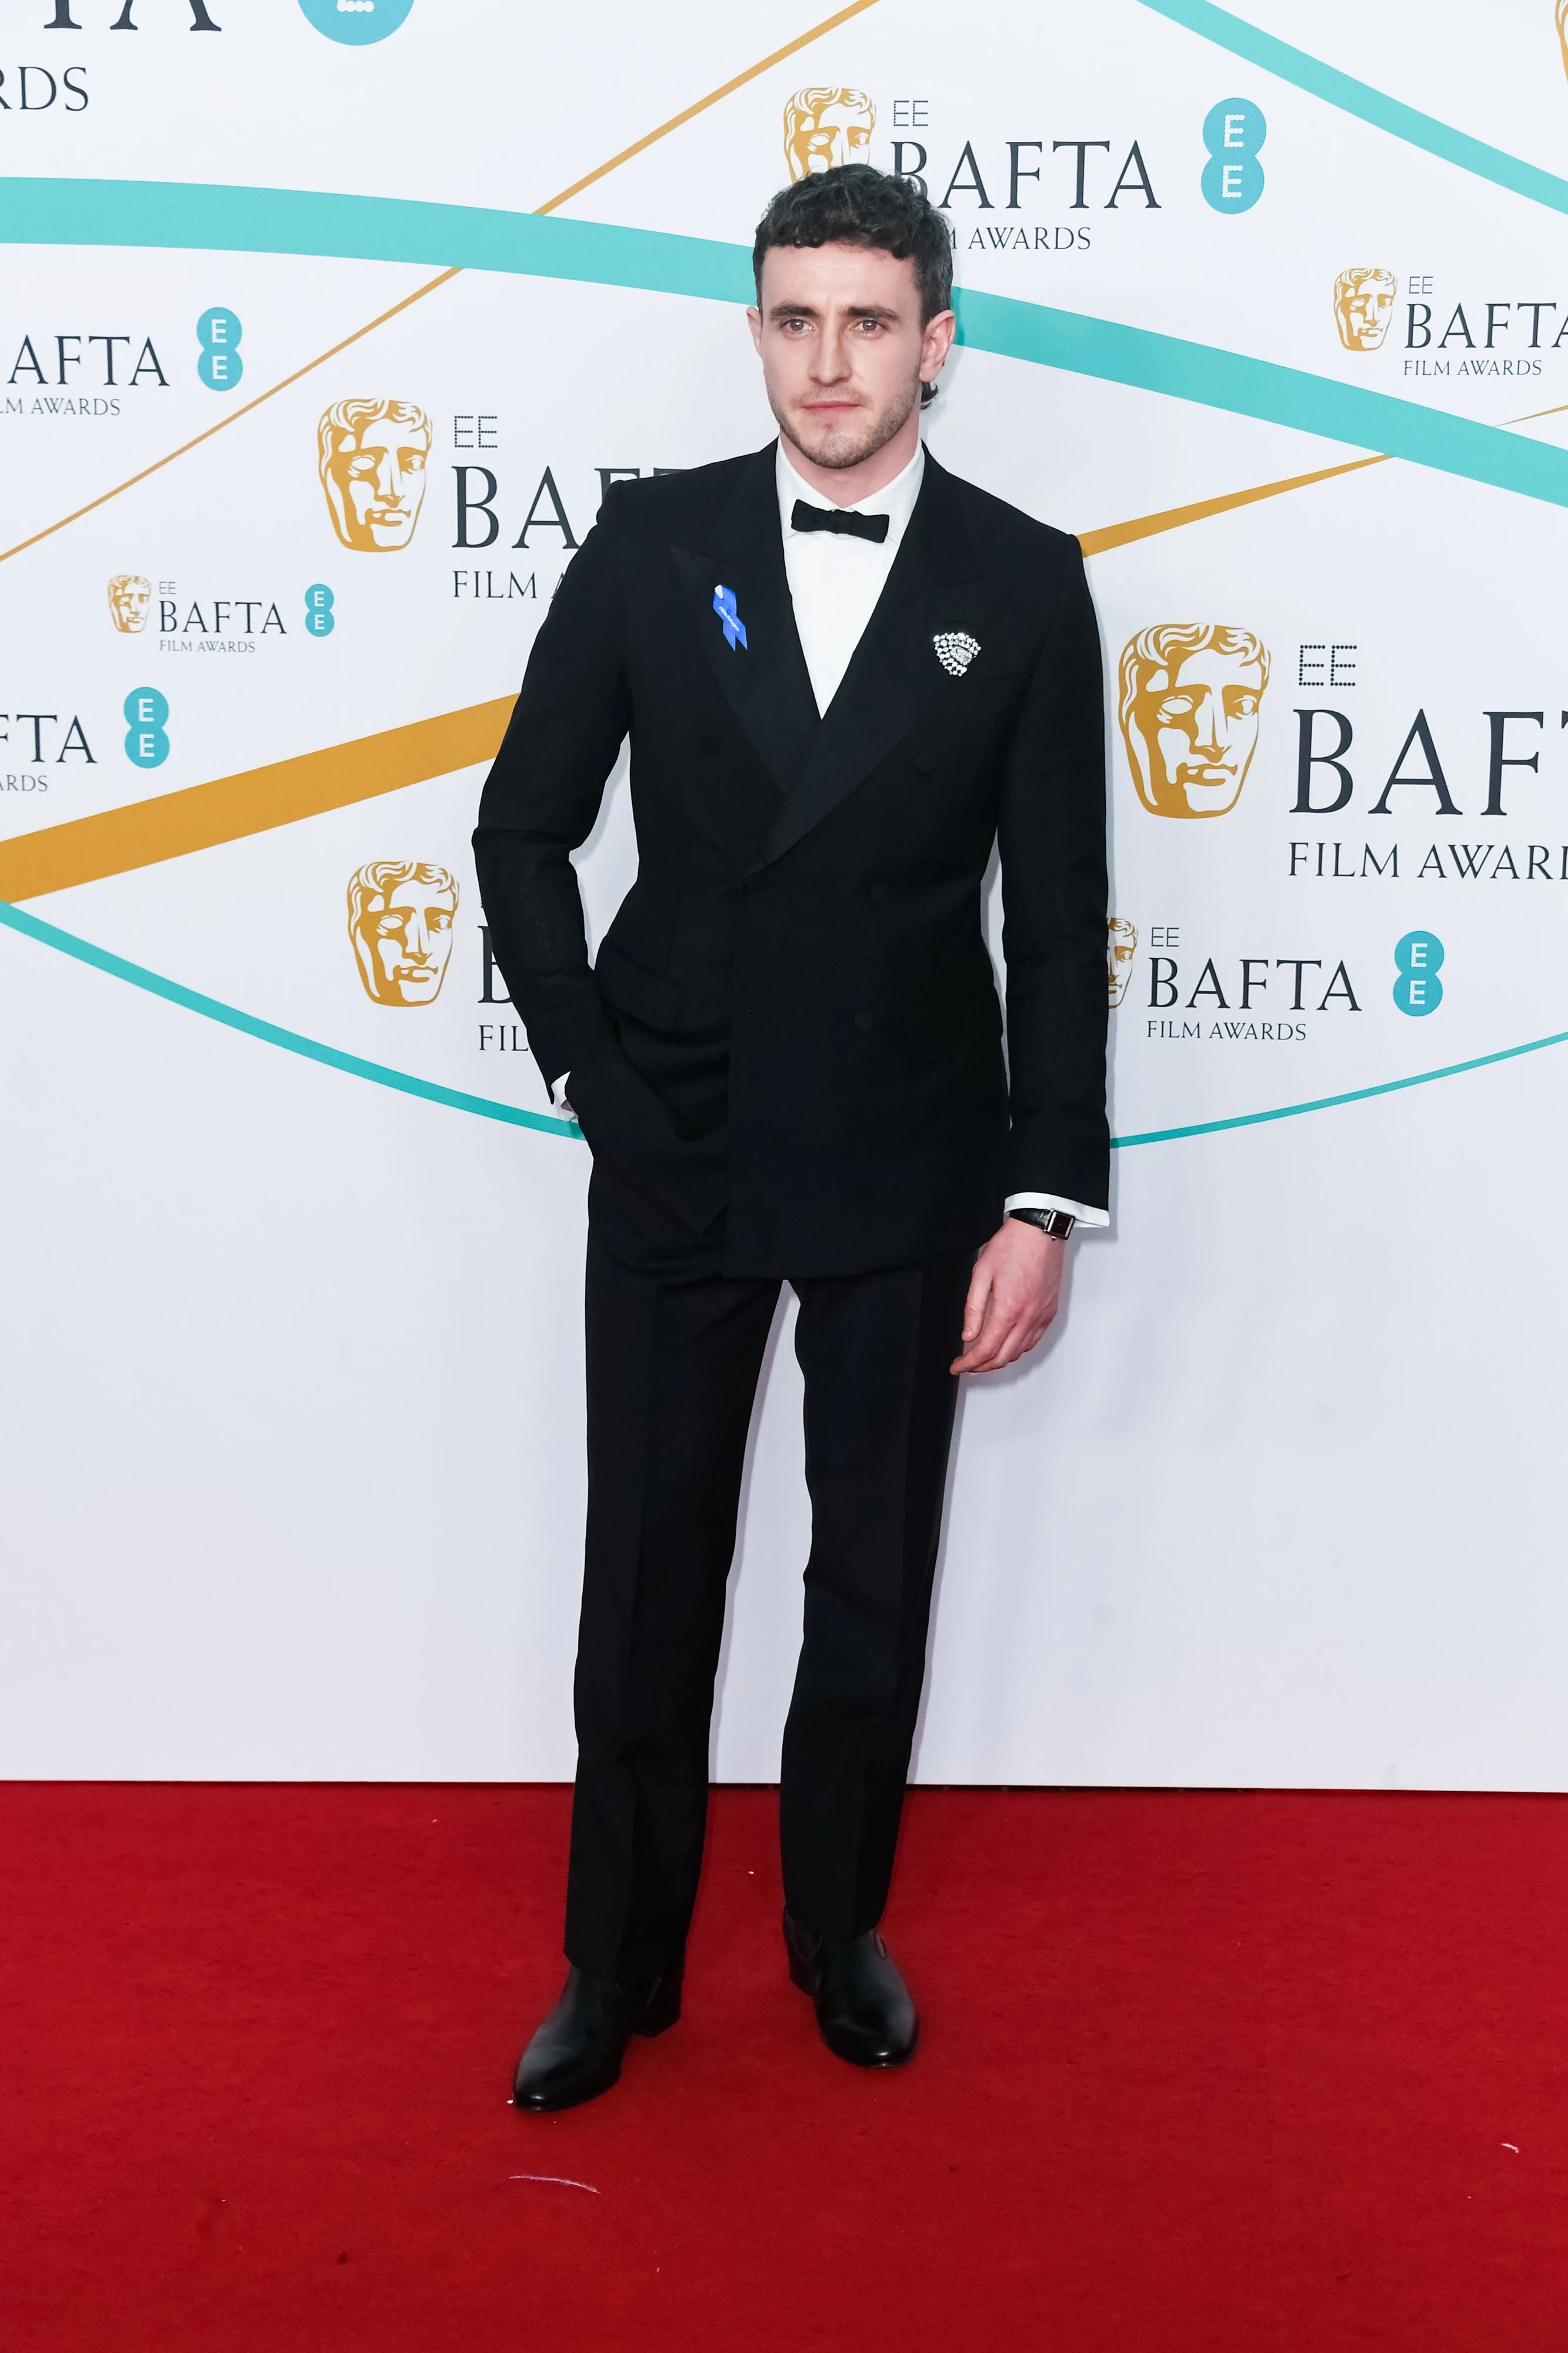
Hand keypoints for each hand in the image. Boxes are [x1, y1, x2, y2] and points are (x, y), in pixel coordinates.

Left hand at [950, 1218, 1064, 1374]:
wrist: (1040, 1231)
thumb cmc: (1012, 1246)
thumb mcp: (981, 1273)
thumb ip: (973, 1308)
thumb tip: (968, 1335)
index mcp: (1008, 1309)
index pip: (986, 1349)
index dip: (968, 1363)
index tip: (957, 1366)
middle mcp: (1028, 1317)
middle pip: (1003, 1358)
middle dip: (981, 1367)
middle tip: (966, 1364)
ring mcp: (1042, 1316)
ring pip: (1019, 1353)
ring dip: (999, 1360)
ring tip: (982, 1357)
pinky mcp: (1050, 1313)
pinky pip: (1033, 1341)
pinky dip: (1017, 1350)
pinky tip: (1006, 1345)